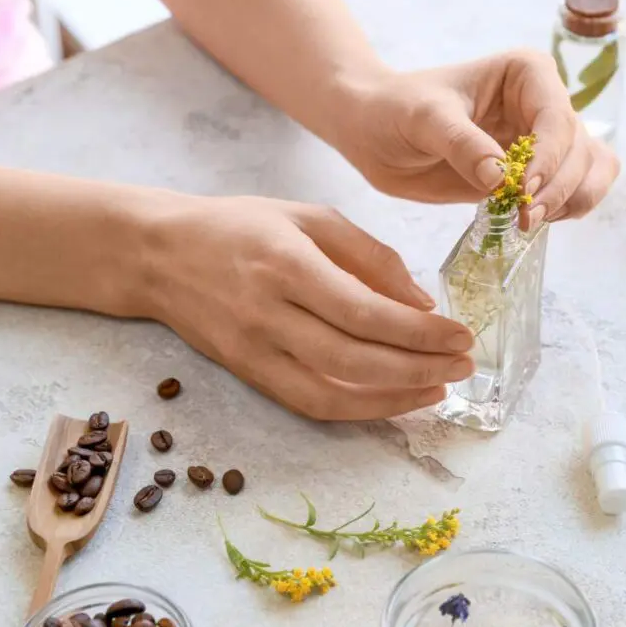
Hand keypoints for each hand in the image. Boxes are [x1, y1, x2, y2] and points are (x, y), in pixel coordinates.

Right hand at [144, 195, 473, 419]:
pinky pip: (311, 404)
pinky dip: (360, 410)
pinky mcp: (249, 375)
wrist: (160, 255)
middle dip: (420, 368)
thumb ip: (369, 256)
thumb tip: (421, 303)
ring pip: (334, 394)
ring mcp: (254, 352)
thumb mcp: (309, 216)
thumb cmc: (240, 226)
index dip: (419, 332)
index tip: (462, 334)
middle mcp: (268, 314)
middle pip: (355, 360)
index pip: (365, 312)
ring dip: (396, 398)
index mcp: (287, 265)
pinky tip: (397, 399)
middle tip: (465, 364)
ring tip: (441, 387)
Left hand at [339, 49, 620, 227]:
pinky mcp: (535, 173)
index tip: (521, 189)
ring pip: (591, 170)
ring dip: (572, 200)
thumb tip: (499, 178)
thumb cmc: (396, 109)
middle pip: (580, 149)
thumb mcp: (424, 119)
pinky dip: (568, 209)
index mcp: (527, 74)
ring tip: (529, 221)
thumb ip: (461, 144)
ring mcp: (544, 141)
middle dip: (559, 187)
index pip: (557, 118)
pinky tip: (532, 221)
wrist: (376, 131)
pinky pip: (576, 190)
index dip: (548, 158)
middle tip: (523, 217)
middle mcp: (544, 104)